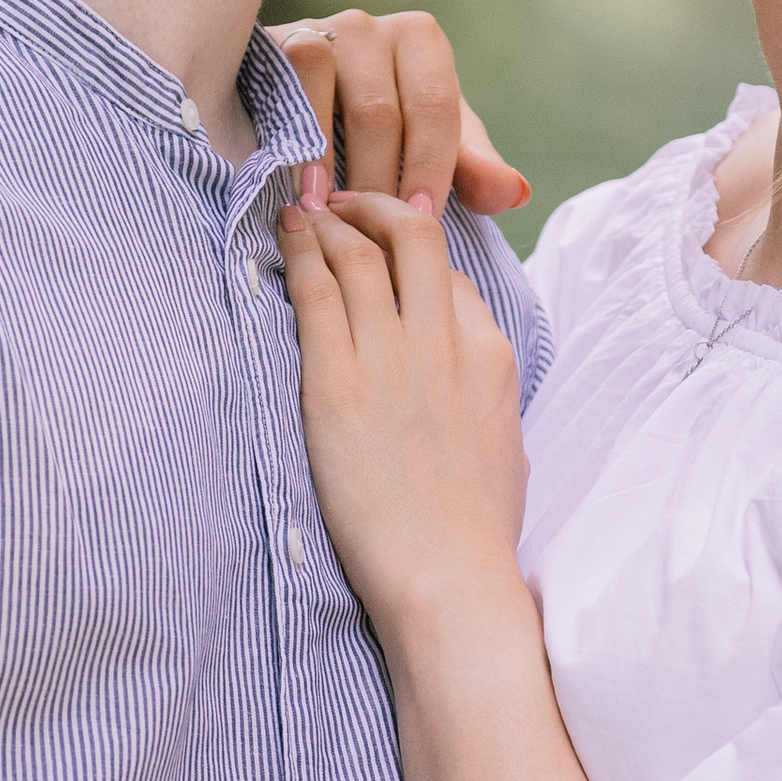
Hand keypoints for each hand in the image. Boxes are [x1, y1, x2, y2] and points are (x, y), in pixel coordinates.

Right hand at [270, 7, 529, 214]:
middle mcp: (371, 27)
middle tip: (373, 236)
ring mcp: (319, 30)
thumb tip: (515, 193)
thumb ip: (471, 170)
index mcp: (420, 43)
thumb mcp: (427, 148)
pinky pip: (289, 80)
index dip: (431, 166)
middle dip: (379, 178)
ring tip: (332, 214)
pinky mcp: (273, 43)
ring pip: (330, 89)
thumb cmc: (375, 133)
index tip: (423, 220)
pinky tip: (299, 189)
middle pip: (381, 109)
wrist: (291, 113)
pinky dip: (296, 139)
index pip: (435, 106)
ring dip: (331, 160)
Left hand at [276, 188, 526, 626]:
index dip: (412, 251)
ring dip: (327, 222)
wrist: (449, 578)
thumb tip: (458, 367)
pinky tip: (281, 240)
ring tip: (302, 212)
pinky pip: (316, 292)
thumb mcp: (500, 440)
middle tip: (343, 202)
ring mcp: (392, 358)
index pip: (450, 275)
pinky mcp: (337, 384)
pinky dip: (297, 254)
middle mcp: (445, 341)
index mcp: (490, 354)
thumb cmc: (472, 528)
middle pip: (414, 234)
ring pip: (358, 251)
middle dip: (374, 205)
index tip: (384, 245)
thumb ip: (479, 387)